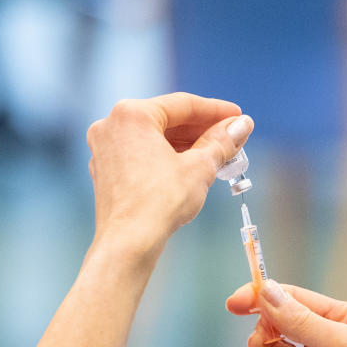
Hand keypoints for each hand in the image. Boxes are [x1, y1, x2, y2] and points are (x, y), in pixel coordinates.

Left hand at [86, 93, 251, 252]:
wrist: (129, 243)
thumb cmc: (159, 202)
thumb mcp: (200, 167)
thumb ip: (222, 141)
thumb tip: (241, 125)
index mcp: (132, 114)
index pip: (183, 104)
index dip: (216, 111)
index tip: (238, 117)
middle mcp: (112, 124)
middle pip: (167, 119)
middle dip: (202, 129)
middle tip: (232, 136)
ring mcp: (105, 148)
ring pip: (154, 137)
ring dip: (186, 144)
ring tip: (217, 154)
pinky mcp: (106, 170)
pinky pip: (142, 153)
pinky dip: (166, 156)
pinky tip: (190, 167)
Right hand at [226, 280, 346, 346]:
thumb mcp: (345, 343)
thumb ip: (303, 320)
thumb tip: (268, 291)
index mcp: (338, 318)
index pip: (292, 298)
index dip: (261, 296)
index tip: (234, 302)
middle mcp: (321, 340)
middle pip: (273, 325)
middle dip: (267, 333)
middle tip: (269, 341)